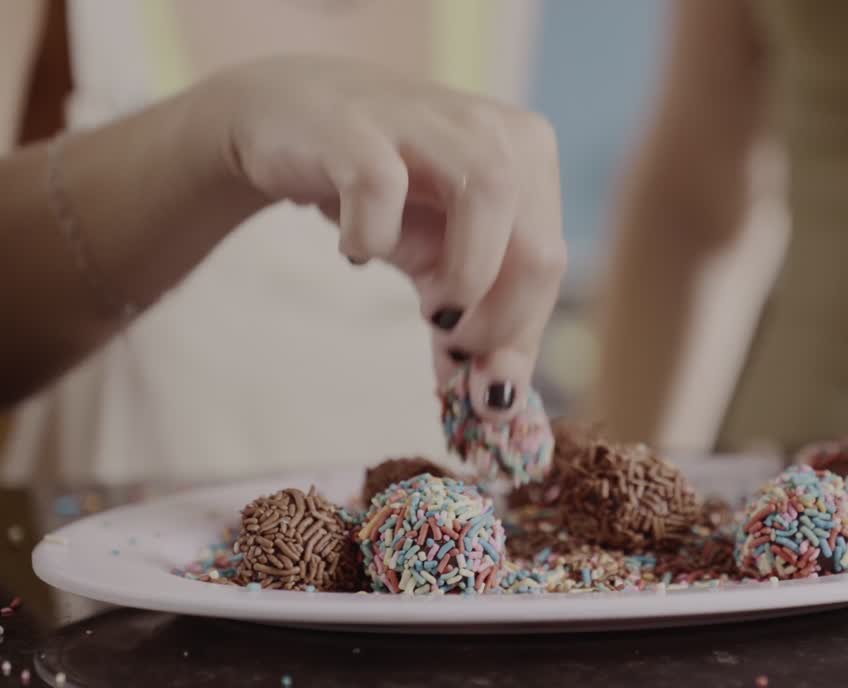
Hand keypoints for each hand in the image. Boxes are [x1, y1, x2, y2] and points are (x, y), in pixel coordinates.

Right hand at [201, 57, 565, 420]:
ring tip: (432, 311)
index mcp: (531, 158)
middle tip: (456, 353)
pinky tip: (356, 251)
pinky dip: (370, 237)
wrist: (292, 121)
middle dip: (501, 321)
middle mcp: (495, 130)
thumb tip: (494, 402)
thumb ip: (474, 325)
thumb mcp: (441, 262)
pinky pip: (380, 187)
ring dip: (466, 277)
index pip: (551, 262)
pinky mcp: (358, 126)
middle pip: (538, 243)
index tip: (486, 392)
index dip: (521, 335)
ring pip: (490, 194)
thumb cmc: (386, 197)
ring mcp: (429, 120)